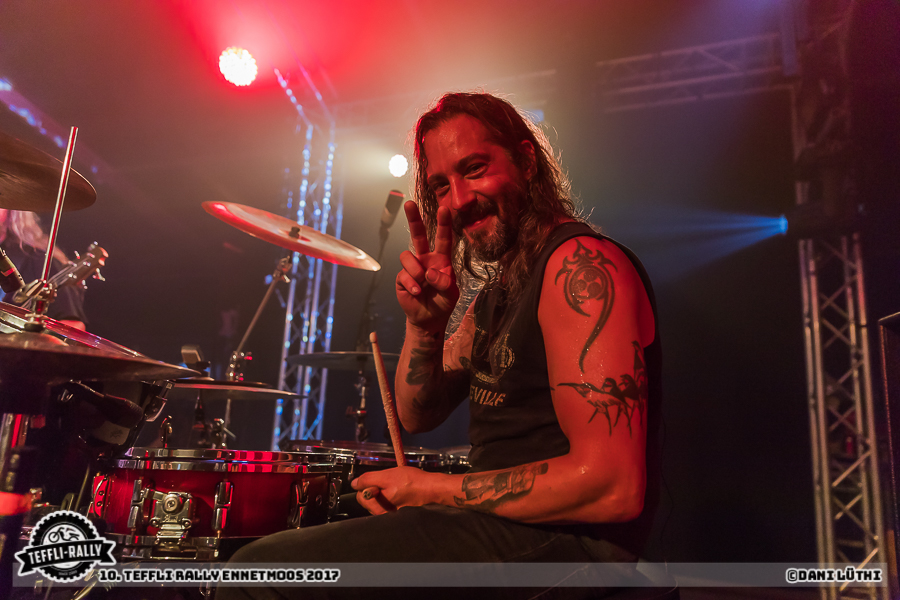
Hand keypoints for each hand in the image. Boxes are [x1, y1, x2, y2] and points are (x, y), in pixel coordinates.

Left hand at [350, 466, 436, 515]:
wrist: (430, 488)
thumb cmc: (412, 483)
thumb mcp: (386, 476)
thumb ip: (368, 479)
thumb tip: (354, 483)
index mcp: (377, 509)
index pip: (360, 496)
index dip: (368, 483)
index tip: (380, 480)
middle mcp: (382, 514)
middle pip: (368, 497)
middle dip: (375, 487)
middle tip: (389, 481)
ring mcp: (390, 513)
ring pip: (377, 497)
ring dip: (383, 488)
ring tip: (395, 484)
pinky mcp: (396, 510)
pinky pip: (386, 499)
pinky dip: (390, 492)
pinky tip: (399, 488)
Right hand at [396, 202, 458, 333]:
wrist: (428, 319)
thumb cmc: (443, 303)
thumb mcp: (450, 294)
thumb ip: (444, 283)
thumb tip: (429, 272)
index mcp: (441, 260)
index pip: (443, 239)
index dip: (443, 224)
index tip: (444, 209)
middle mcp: (426, 259)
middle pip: (418, 235)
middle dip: (414, 219)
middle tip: (409, 204)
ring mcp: (413, 267)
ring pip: (407, 256)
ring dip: (415, 270)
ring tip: (422, 284)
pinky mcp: (402, 278)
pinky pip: (403, 275)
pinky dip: (411, 285)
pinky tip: (416, 293)